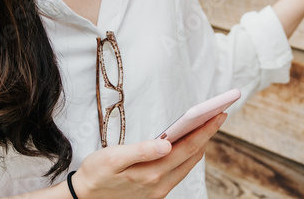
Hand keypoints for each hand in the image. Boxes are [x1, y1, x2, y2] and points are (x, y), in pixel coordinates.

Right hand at [70, 112, 226, 197]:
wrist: (84, 198)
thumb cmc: (96, 174)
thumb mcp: (113, 158)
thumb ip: (141, 151)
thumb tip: (166, 144)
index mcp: (152, 173)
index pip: (188, 148)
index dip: (206, 130)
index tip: (219, 113)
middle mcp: (160, 184)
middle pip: (192, 156)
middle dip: (207, 134)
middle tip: (219, 113)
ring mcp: (159, 190)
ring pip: (187, 164)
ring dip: (199, 144)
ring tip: (208, 125)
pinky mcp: (155, 192)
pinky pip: (178, 171)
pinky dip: (187, 154)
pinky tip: (188, 142)